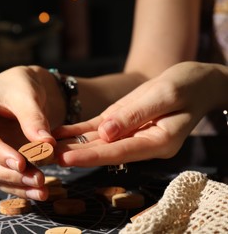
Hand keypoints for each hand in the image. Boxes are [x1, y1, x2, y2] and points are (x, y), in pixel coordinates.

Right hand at [0, 65, 64, 199]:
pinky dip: (18, 186)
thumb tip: (46, 144)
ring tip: (41, 188)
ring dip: (14, 183)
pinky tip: (37, 192)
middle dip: (7, 172)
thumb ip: (34, 118)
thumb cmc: (20, 86)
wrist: (24, 91)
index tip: (21, 163)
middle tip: (36, 179)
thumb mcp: (27, 95)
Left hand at [54, 61, 223, 166]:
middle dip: (74, 154)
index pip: (119, 152)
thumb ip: (136, 114)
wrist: (195, 81)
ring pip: (96, 142)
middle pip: (103, 151)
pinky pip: (97, 129)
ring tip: (44, 148)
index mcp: (158, 142)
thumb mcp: (166, 94)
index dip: (91, 156)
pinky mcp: (121, 122)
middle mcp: (141, 143)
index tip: (66, 158)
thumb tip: (105, 133)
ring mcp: (129, 134)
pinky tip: (59, 133)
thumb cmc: (188, 85)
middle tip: (45, 158)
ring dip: (71, 145)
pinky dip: (78, 132)